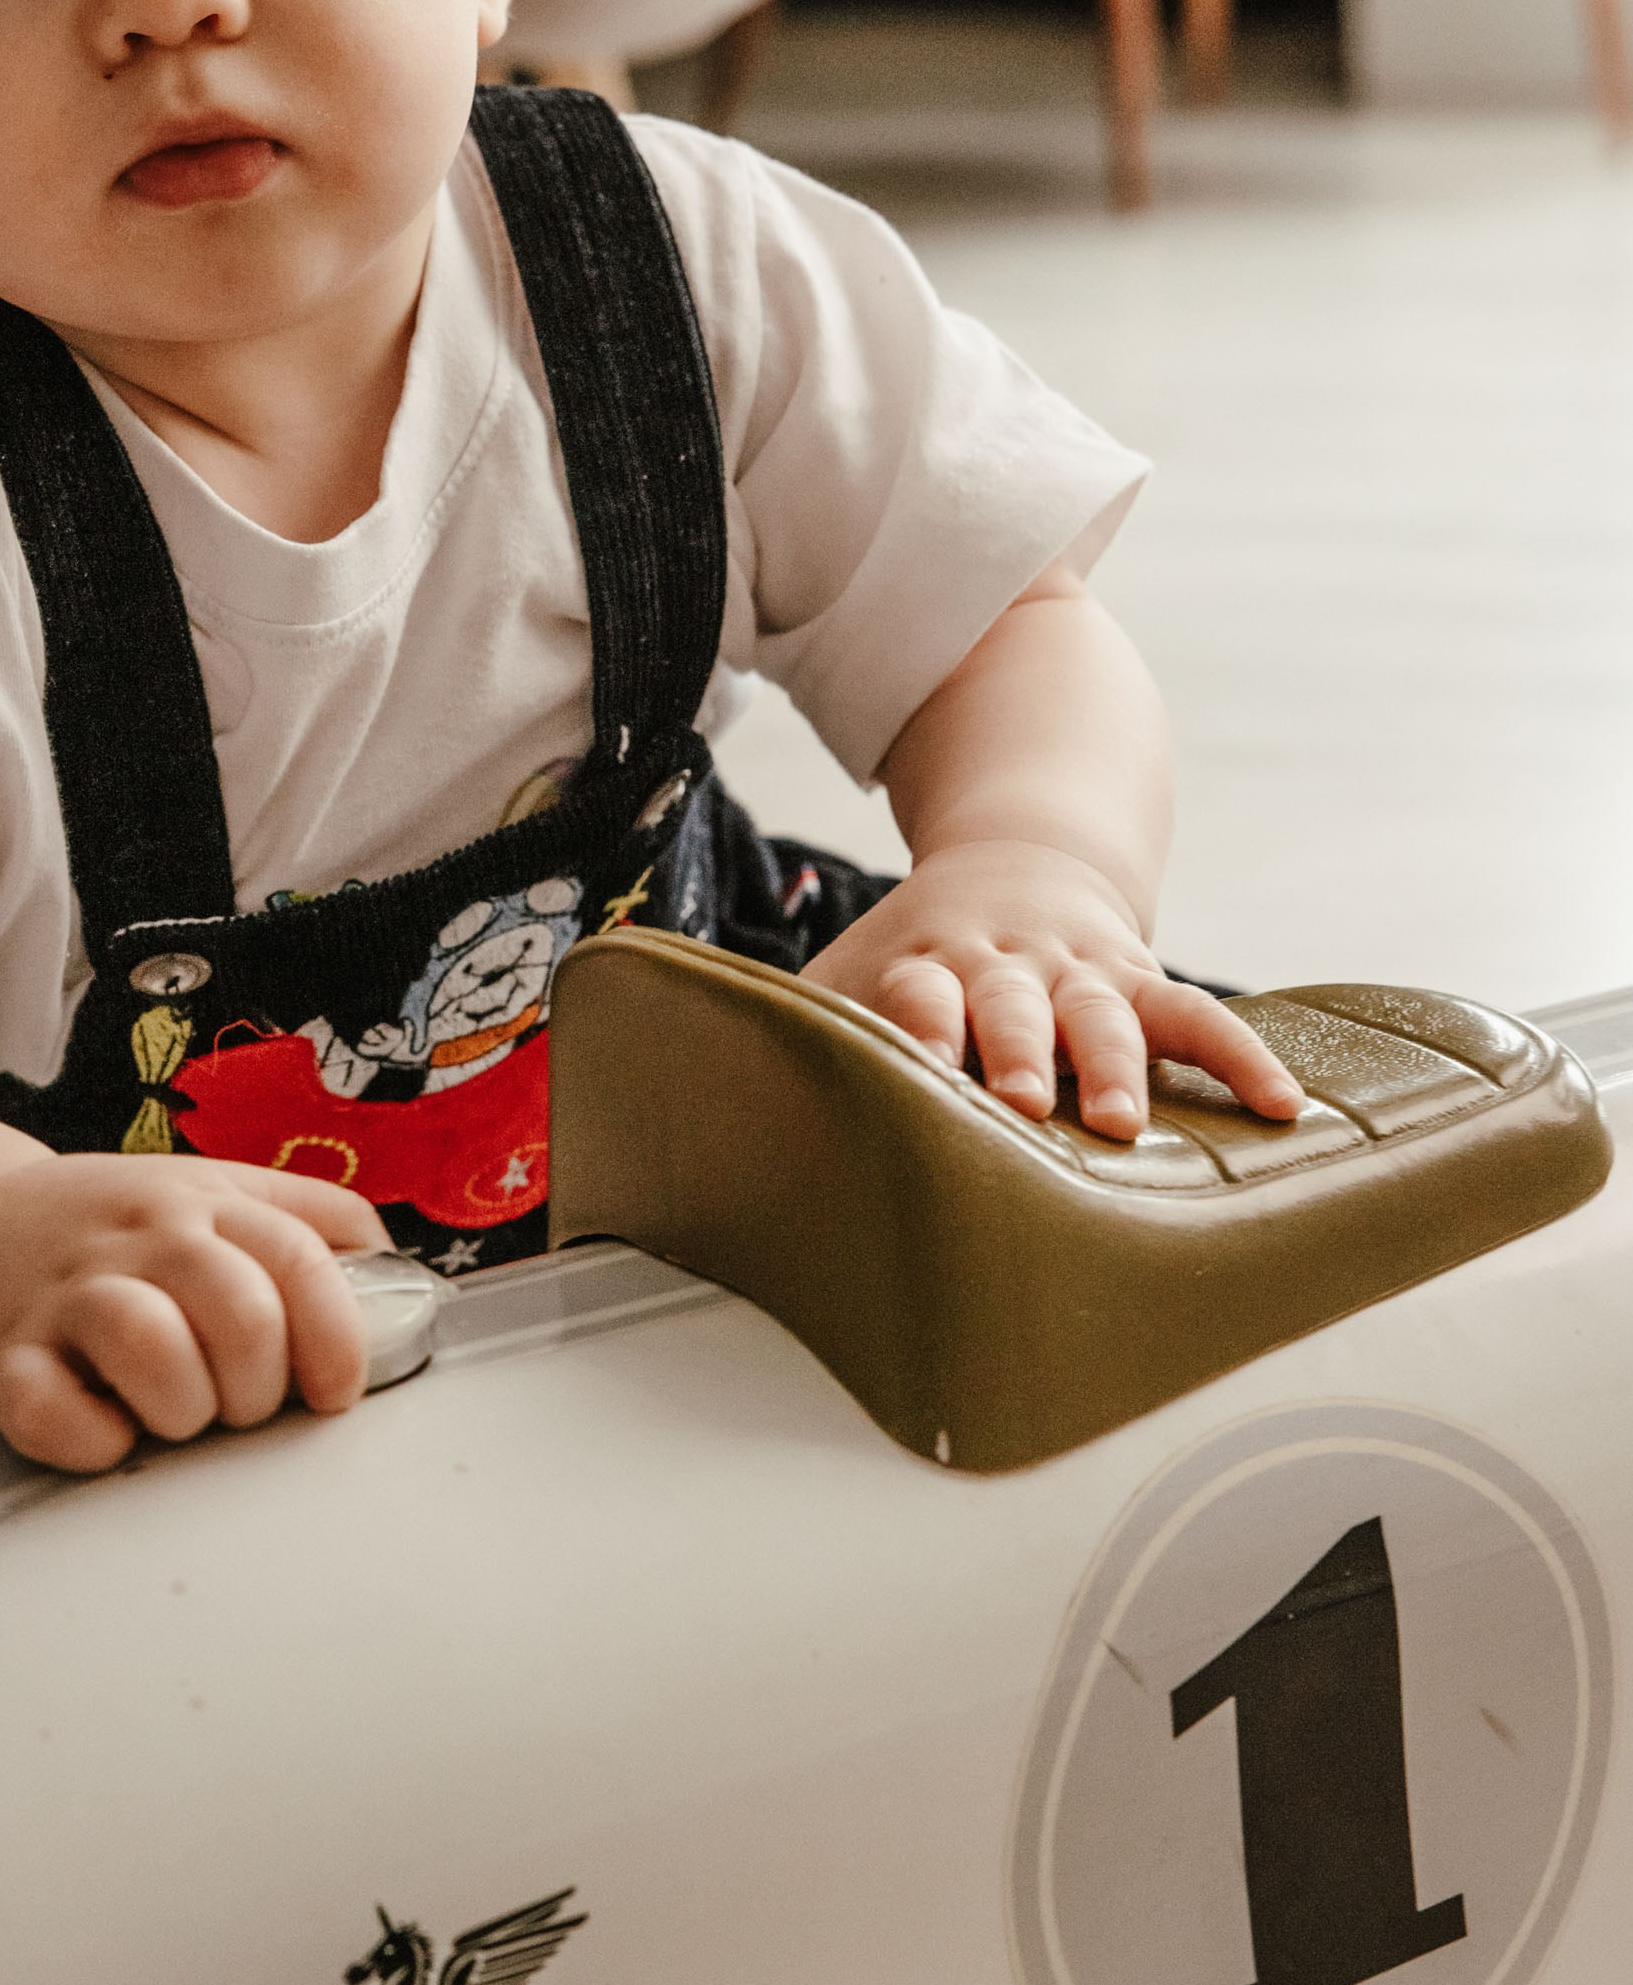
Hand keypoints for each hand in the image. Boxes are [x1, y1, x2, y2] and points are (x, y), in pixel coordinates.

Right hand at [0, 1154, 388, 1471]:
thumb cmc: (112, 1231)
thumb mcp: (212, 1193)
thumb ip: (309, 1219)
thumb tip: (399, 1271)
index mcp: (201, 1204)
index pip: (298, 1257)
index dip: (338, 1335)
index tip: (338, 1392)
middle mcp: (138, 1243)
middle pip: (240, 1312)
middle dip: (259, 1386)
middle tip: (238, 1404)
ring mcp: (66, 1298)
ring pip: (152, 1350)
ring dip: (183, 1409)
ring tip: (175, 1415)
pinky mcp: (1, 1360)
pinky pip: (54, 1415)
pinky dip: (93, 1442)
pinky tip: (104, 1431)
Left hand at [803, 839, 1300, 1143]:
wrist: (1019, 861)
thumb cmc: (920, 958)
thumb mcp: (850, 979)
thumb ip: (791, 1035)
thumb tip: (700, 1099)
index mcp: (924, 966)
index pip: (916, 993)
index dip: (917, 1030)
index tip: (913, 1074)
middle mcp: (1004, 966)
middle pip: (1010, 1004)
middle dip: (1016, 1052)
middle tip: (1022, 1104)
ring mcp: (1080, 971)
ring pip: (1103, 1011)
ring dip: (1113, 1062)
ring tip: (1127, 1123)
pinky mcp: (1141, 979)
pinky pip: (1198, 1014)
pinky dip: (1241, 1056)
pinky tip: (1284, 1106)